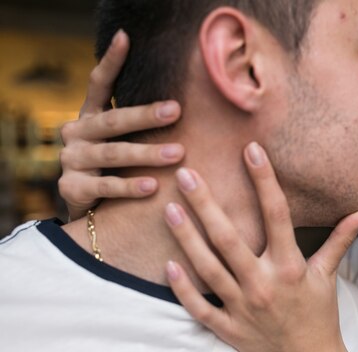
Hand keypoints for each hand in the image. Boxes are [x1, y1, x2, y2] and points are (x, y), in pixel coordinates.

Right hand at [58, 29, 184, 219]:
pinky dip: (130, 186)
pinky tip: (153, 186)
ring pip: (113, 154)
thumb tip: (186, 104)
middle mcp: (76, 133)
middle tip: (176, 110)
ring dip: (146, 154)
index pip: (98, 84)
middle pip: (113, 121)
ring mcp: (71, 160)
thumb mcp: (122, 141)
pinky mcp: (71, 188)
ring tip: (177, 153)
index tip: (125, 37)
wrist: (88, 208)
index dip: (111, 61)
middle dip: (146, 115)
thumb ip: (139, 124)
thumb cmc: (114, 168)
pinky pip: (105, 186)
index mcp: (90, 116)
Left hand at [164, 143, 357, 351]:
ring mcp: (242, 308)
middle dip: (206, 204)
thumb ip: (342, 239)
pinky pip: (199, 307)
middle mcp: (263, 284)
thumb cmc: (320, 315)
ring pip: (208, 268)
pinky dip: (183, 289)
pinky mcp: (227, 328)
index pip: (276, 215)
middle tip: (186, 174)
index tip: (251, 150)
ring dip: (187, 238)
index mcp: (290, 267)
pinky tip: (168, 264)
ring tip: (169, 208)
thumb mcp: (329, 275)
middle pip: (229, 238)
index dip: (264, 180)